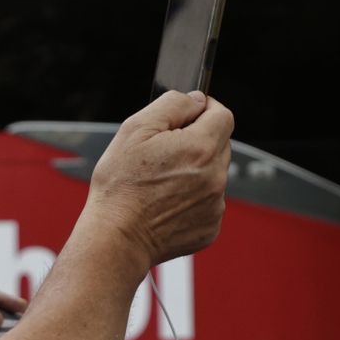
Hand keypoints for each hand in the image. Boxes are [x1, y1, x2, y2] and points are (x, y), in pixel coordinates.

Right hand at [88, 89, 233, 267]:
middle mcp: (216, 177)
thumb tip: (196, 100)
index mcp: (201, 148)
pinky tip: (167, 204)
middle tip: (165, 153)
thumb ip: (172, 105)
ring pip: (214, 175)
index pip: (222, 115)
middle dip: (198, 142)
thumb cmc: (120, 186)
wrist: (117, 239)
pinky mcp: (210, 228)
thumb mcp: (135, 129)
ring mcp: (216, 206)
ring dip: (195, 172)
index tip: (189, 116)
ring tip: (162, 183)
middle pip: (220, 145)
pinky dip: (193, 200)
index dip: (205, 110)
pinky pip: (209, 203)